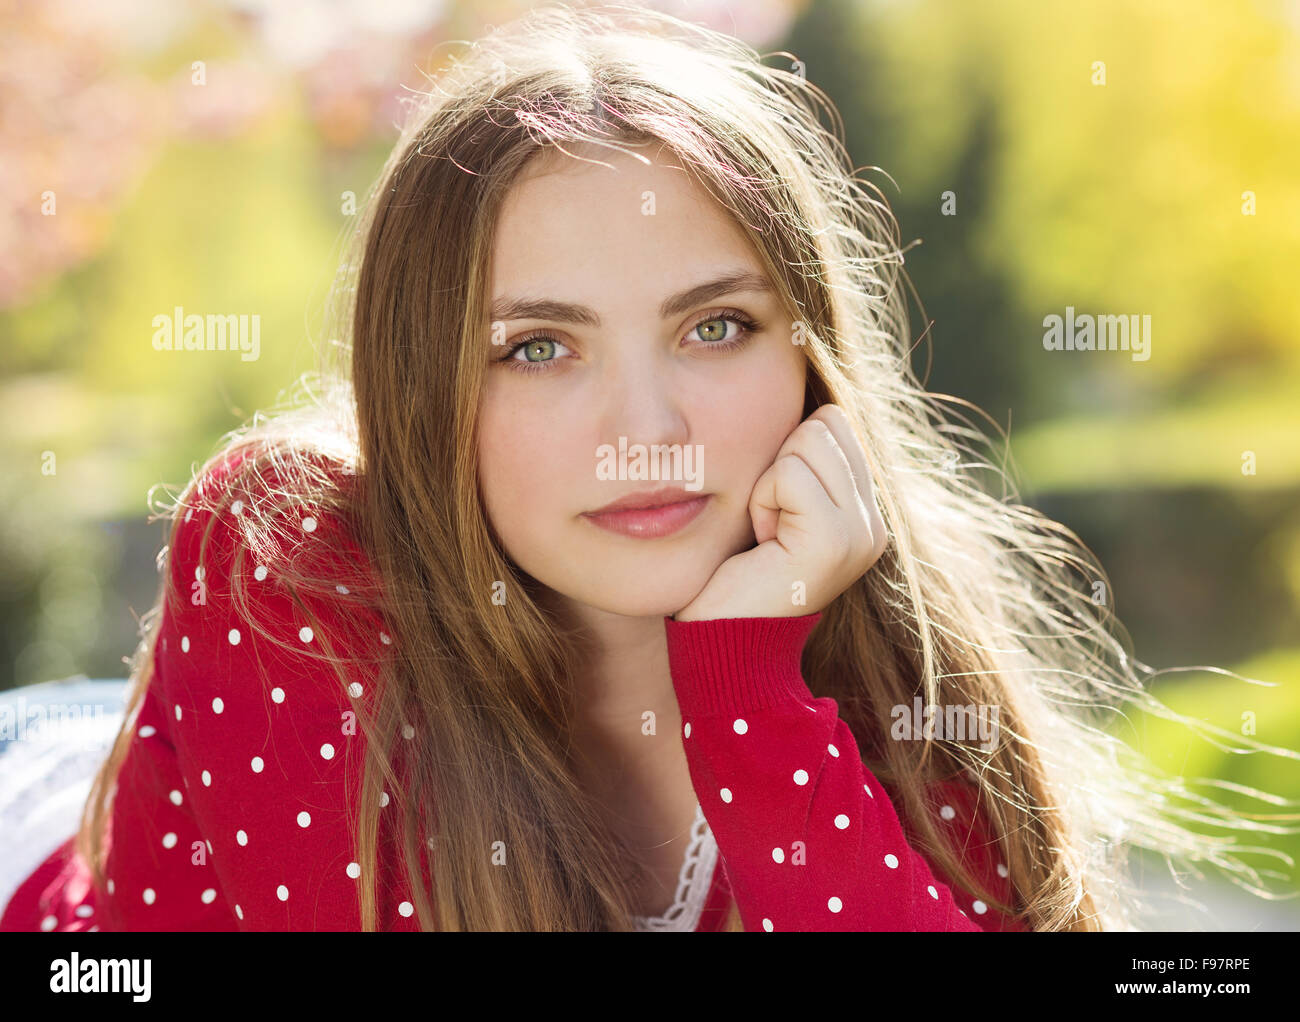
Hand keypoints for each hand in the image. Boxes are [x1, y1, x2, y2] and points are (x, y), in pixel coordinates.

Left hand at [673, 403, 886, 620]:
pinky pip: (787, 473)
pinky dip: (761, 502)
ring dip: (768, 484)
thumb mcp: (777, 504)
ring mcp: (862, 532)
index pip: (835, 420)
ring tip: (768, 535)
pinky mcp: (835, 540)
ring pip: (807, 441)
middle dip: (779, 465)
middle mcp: (876, 522)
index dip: (788, 454)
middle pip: (826, 422)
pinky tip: (764, 544)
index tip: (776, 511)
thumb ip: (802, 460)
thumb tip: (808, 395)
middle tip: (770, 524)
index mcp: (867, 511)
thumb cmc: (735, 569)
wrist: (724, 640)